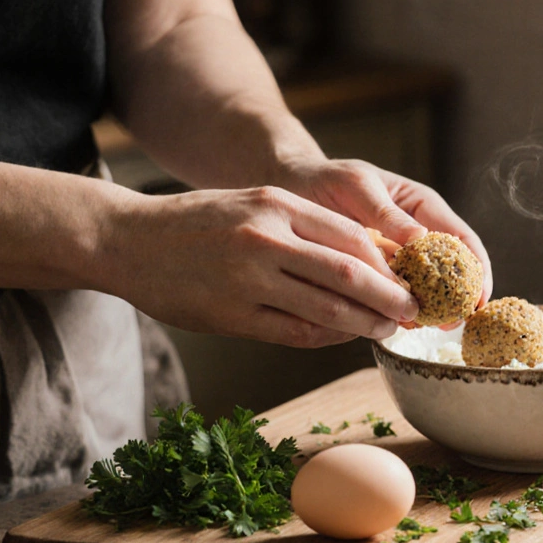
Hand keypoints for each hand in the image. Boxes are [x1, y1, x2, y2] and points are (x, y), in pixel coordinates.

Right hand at [103, 186, 418, 347]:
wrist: (127, 239)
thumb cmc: (199, 222)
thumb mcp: (255, 204)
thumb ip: (304, 227)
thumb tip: (366, 259)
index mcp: (277, 205)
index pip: (352, 237)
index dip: (389, 263)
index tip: (410, 276)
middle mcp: (266, 239)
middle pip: (350, 274)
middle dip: (390, 297)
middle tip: (415, 310)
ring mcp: (248, 279)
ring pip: (327, 309)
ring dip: (366, 323)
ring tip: (388, 328)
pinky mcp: (232, 315)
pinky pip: (295, 333)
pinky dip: (328, 338)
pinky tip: (345, 337)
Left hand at [275, 158, 493, 307]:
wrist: (290, 189)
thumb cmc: (325, 179)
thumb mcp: (357, 186)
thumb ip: (386, 212)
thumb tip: (421, 238)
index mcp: (422, 207)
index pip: (461, 238)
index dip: (476, 266)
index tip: (479, 294)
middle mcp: (415, 234)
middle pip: (449, 268)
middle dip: (458, 295)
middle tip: (459, 320)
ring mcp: (396, 258)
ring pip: (423, 286)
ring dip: (432, 307)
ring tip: (435, 327)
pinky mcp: (374, 276)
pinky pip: (392, 295)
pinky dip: (399, 310)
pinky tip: (402, 325)